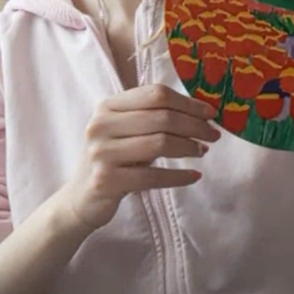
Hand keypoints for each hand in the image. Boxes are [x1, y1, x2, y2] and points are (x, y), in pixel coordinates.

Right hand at [58, 84, 219, 232]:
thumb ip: (151, 116)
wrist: (80, 198)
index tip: (210, 112)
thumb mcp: (124, 130)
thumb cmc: (112, 158)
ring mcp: (101, 152)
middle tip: (214, 135)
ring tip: (202, 151)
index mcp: (107, 105)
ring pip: (159, 144)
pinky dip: (178, 176)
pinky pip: (152, 176)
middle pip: (161, 118)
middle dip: (194, 125)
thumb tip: (199, 111)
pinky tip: (194, 176)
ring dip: (188, 147)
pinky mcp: (105, 180)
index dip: (187, 102)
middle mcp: (101, 124)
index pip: (155, 94)